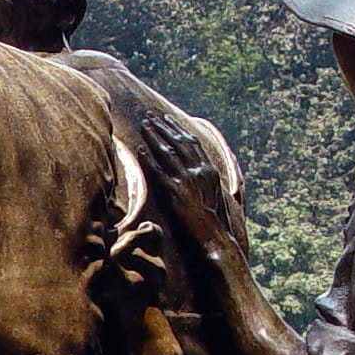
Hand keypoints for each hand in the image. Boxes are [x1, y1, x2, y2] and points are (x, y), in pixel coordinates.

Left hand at [135, 118, 238, 250]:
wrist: (215, 237)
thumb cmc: (214, 221)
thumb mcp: (215, 195)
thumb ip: (206, 180)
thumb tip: (200, 172)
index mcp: (210, 169)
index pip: (191, 142)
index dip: (177, 129)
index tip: (166, 120)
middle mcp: (200, 170)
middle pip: (179, 141)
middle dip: (163, 127)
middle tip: (150, 117)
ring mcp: (188, 180)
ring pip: (169, 152)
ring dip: (155, 136)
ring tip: (143, 126)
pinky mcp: (176, 193)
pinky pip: (159, 172)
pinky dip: (149, 159)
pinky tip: (139, 150)